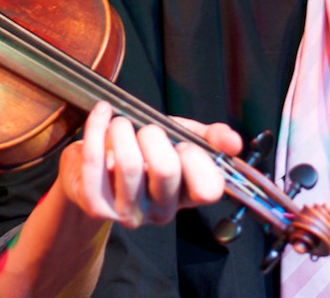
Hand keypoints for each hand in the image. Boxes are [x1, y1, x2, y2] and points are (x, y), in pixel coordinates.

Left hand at [57, 101, 243, 228]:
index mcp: (187, 195)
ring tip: (119, 123)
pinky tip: (101, 115)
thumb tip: (233, 141)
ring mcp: (128, 213)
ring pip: (130, 164)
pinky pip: (96, 163)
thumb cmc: (143, 152)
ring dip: (123, 129)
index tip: (183, 143)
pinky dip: (97, 129)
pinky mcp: (98, 207)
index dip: (196, 158)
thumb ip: (209, 137)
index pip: (207, 188)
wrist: (96, 168)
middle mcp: (161, 211)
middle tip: (144, 129)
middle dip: (154, 135)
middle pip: (166, 169)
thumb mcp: (180, 139)